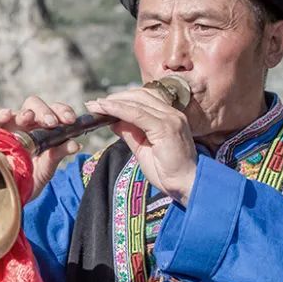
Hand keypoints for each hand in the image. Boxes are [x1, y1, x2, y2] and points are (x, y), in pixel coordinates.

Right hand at [0, 97, 79, 199]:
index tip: (71, 120)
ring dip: (26, 113)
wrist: (8, 196)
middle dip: (46, 111)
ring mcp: (8, 127)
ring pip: (17, 111)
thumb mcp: (45, 169)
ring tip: (29, 118)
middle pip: (35, 106)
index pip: (53, 111)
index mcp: (42, 130)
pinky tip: (7, 115)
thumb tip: (75, 144)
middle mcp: (25, 125)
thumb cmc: (27, 180)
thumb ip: (57, 155)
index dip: (62, 111)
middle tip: (52, 123)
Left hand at [86, 87, 196, 202]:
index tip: (101, 103)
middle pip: (139, 95)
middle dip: (115, 97)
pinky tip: (105, 110)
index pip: (143, 99)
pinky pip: (137, 114)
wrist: (187, 185)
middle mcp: (172, 114)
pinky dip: (118, 110)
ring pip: (137, 102)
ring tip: (96, 106)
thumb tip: (113, 121)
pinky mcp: (166, 127)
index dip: (121, 98)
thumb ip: (130, 132)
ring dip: (113, 102)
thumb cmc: (167, 171)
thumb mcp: (142, 149)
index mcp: (169, 117)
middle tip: (95, 104)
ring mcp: (171, 119)